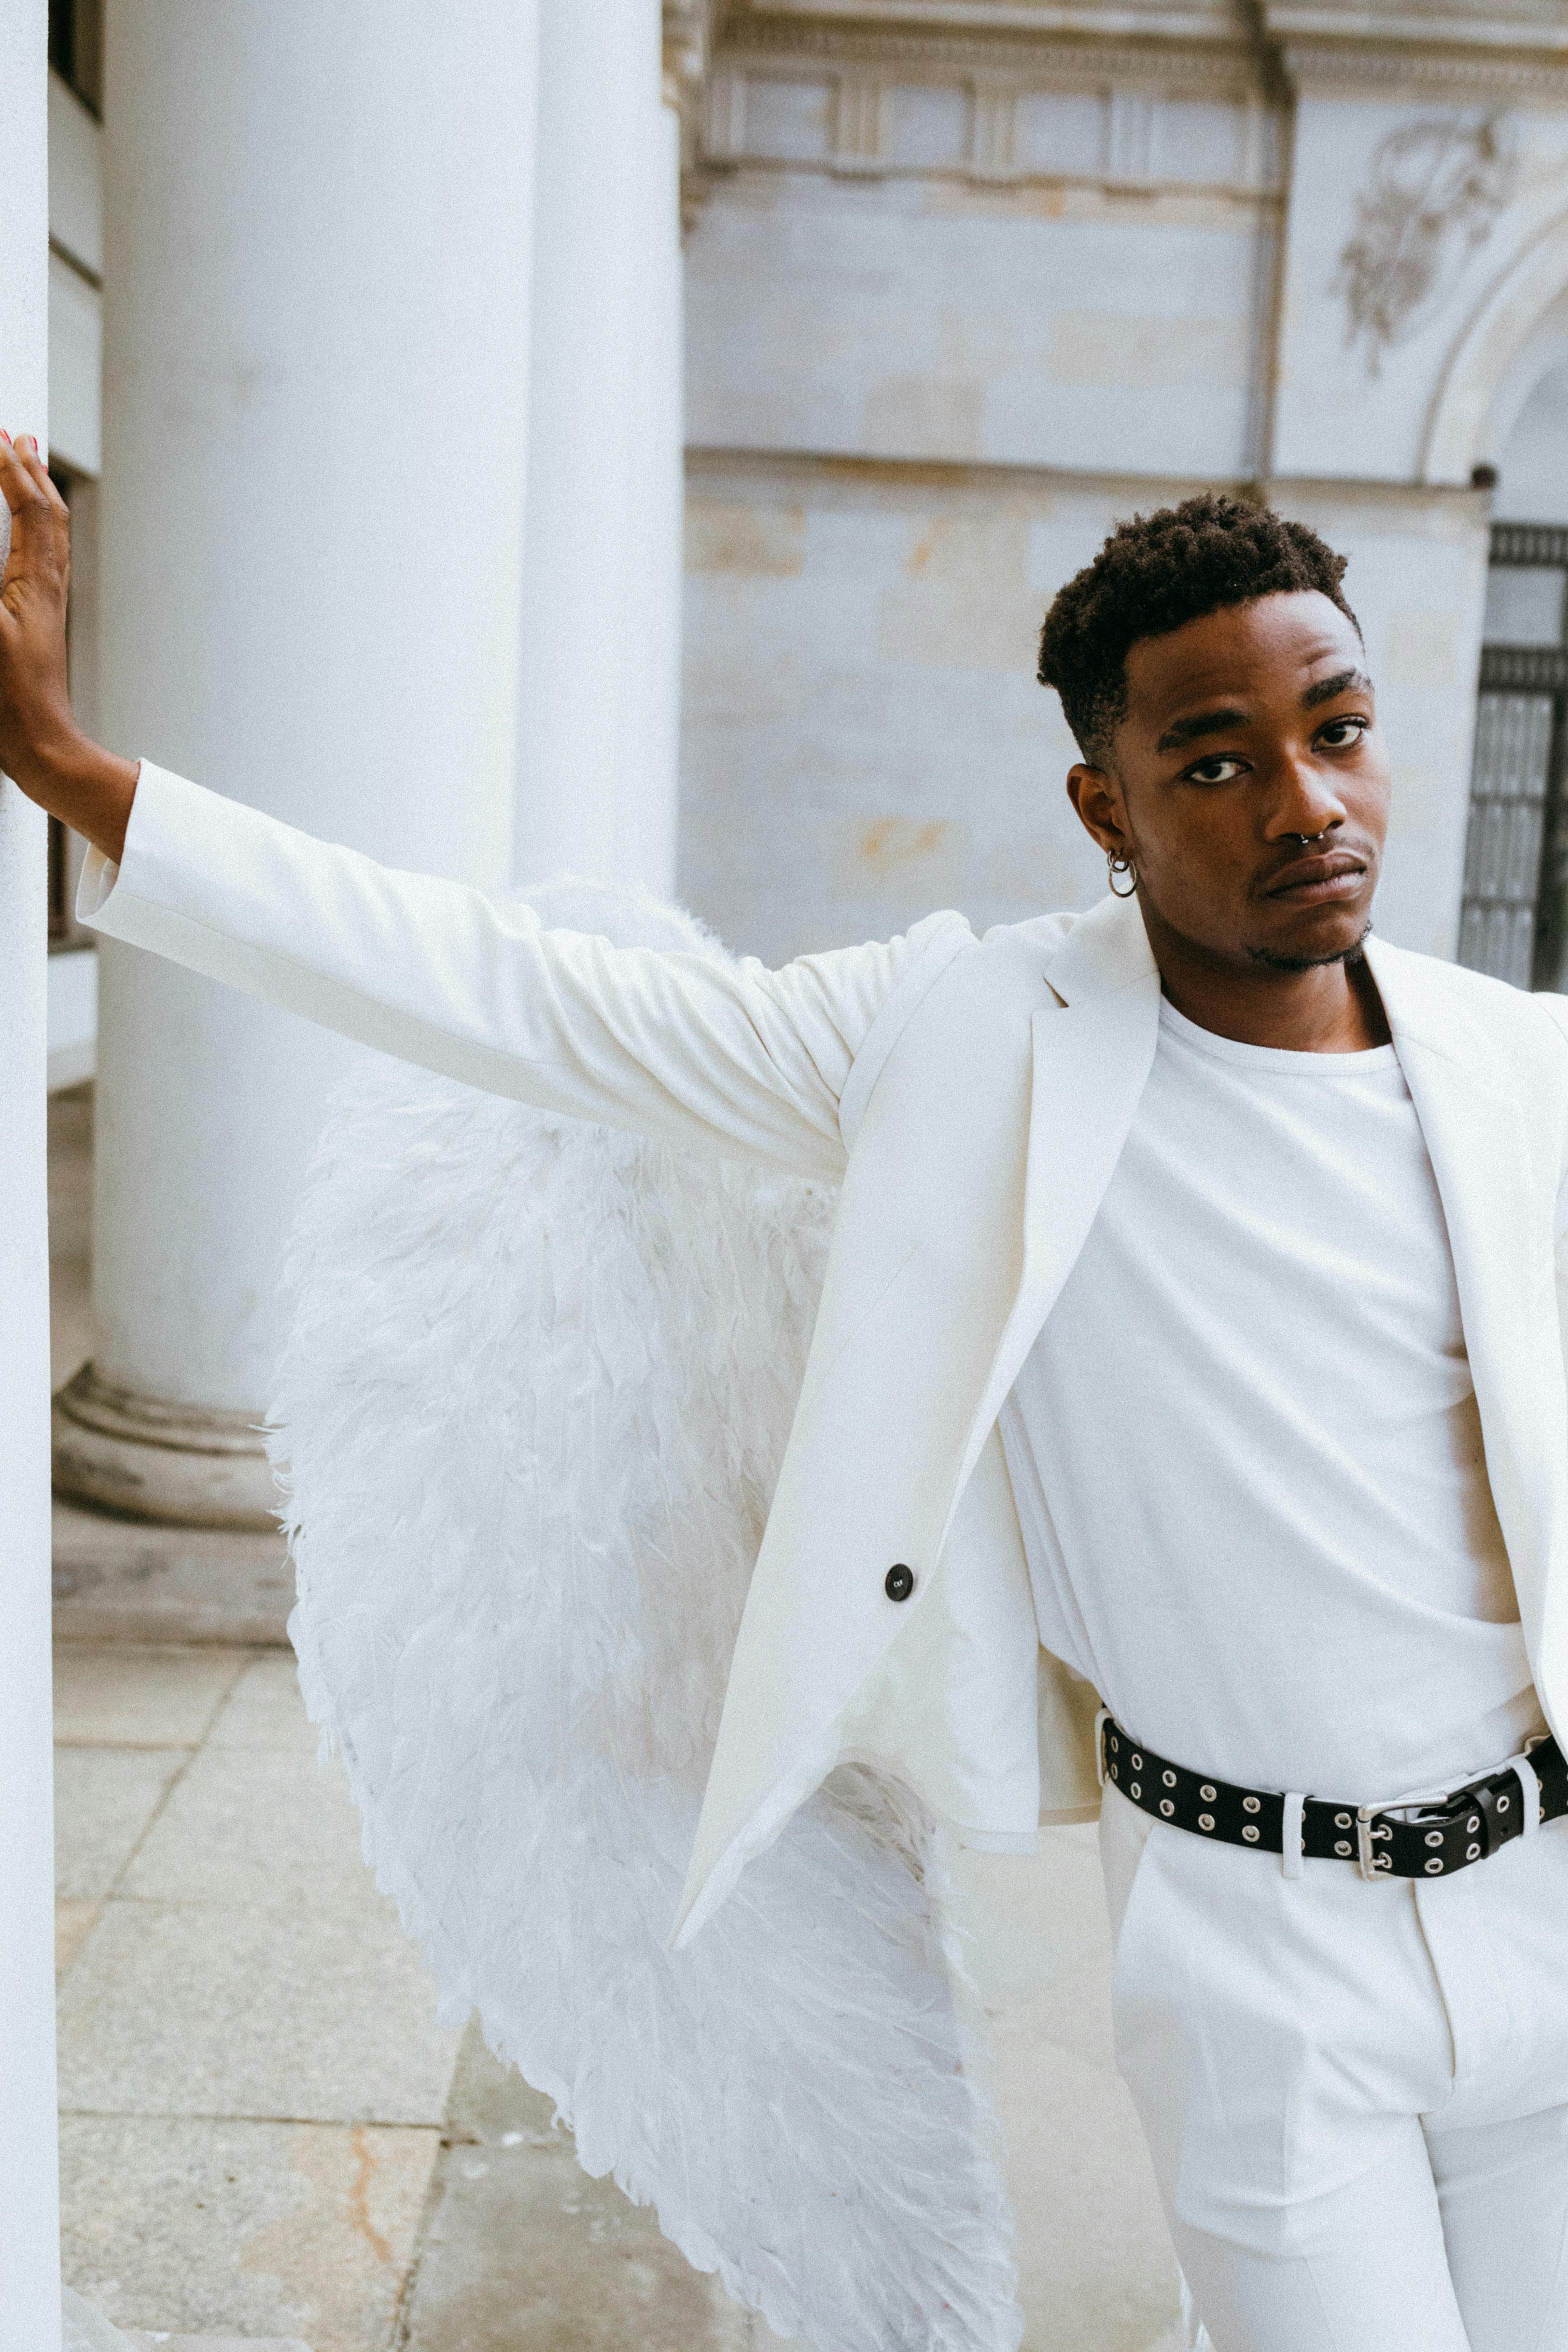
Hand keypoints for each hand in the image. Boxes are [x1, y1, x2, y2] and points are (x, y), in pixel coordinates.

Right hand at [0, 432, 136, 862]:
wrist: (41, 749)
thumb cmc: (10, 701)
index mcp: (36, 582)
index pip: (28, 508)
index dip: (9, 468)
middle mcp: (49, 587)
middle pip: (47, 514)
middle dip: (27, 470)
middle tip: (15, 435)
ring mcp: (47, 606)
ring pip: (50, 536)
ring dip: (35, 496)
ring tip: (24, 466)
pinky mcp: (40, 624)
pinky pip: (44, 561)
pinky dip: (33, 532)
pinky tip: (24, 534)